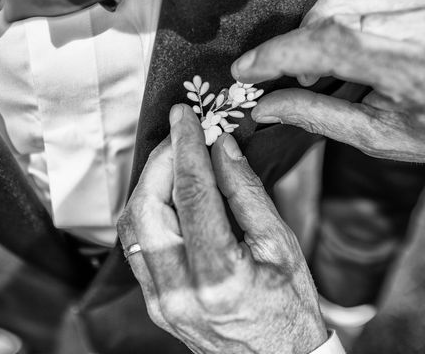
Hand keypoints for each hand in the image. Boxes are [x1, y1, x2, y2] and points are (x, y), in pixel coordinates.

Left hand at [117, 105, 326, 353]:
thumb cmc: (290, 308)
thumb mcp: (281, 245)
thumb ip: (246, 192)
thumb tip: (222, 147)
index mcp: (218, 277)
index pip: (191, 195)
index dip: (186, 148)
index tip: (186, 117)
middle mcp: (179, 292)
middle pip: (148, 207)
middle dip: (160, 160)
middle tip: (180, 133)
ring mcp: (161, 302)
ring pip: (134, 225)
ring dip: (150, 182)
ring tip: (175, 156)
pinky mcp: (155, 303)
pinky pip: (137, 245)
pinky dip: (148, 208)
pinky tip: (167, 190)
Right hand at [231, 0, 424, 163]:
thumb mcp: (378, 138)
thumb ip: (317, 116)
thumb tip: (264, 107)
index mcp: (415, 68)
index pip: (332, 43)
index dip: (279, 54)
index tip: (244, 71)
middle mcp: (421, 24)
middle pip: (329, 14)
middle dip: (295, 46)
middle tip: (299, 81)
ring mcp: (421, 0)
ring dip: (313, 32)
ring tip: (324, 69)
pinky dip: (333, 20)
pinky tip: (344, 49)